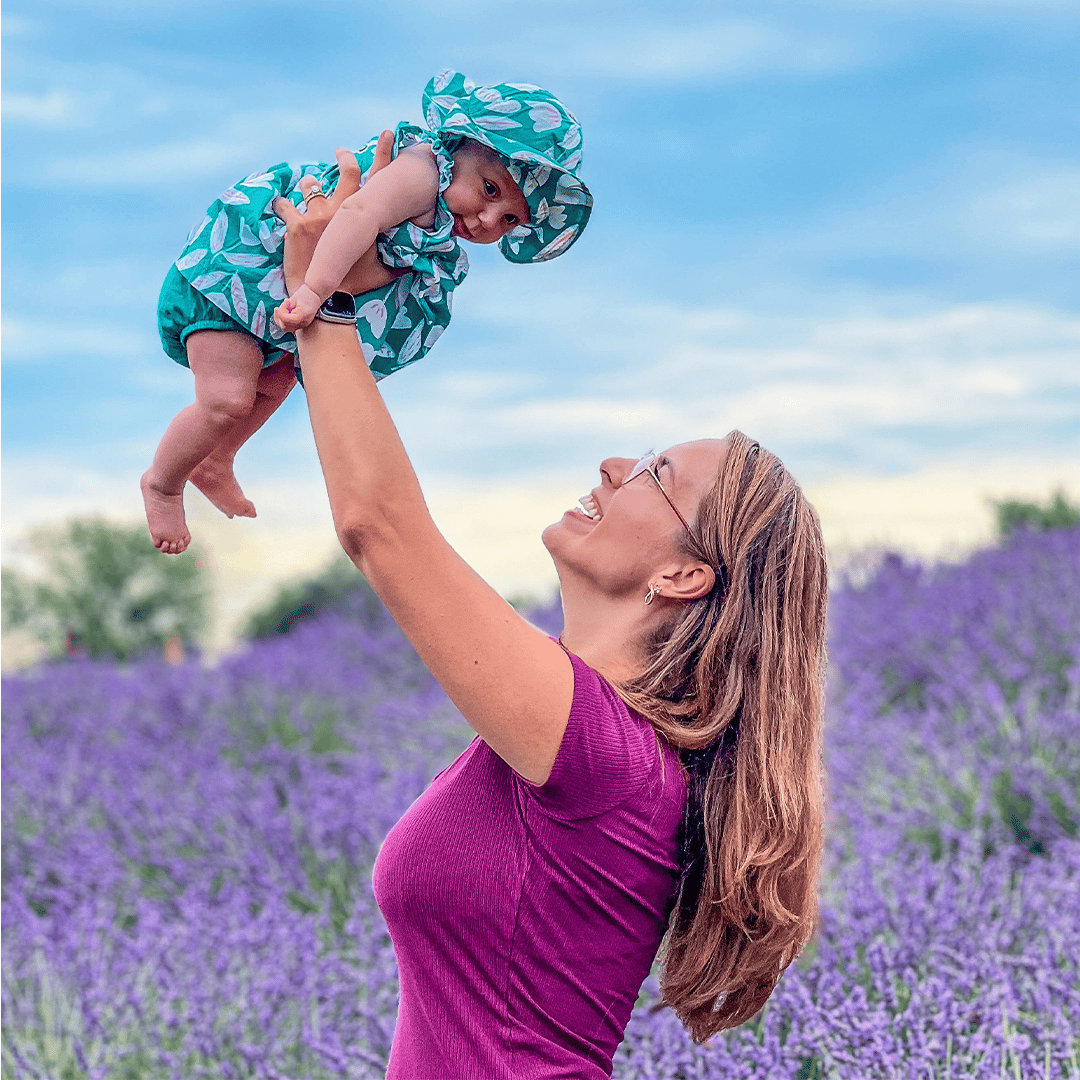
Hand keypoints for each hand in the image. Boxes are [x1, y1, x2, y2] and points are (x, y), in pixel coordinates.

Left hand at [273, 131, 394, 301]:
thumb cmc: (356, 287)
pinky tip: (280, 206)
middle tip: (341, 151)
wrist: (327, 299)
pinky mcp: (297, 225)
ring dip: (308, 184)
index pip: (379, 179)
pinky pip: (284, 205)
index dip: (386, 153)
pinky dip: (282, 205)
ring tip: (306, 184)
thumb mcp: (384, 272)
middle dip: (345, 158)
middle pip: (346, 171)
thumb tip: (420, 262)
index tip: (389, 135)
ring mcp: (319, 215)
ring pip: (310, 185)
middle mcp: (343, 210)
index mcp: (365, 218)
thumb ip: (400, 262)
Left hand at [273, 283, 321, 331]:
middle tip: (284, 304)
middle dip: (280, 315)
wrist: (314, 295)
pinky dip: (282, 319)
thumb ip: (286, 306)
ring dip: (280, 317)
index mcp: (303, 315)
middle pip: (285, 326)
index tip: (285, 302)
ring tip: (285, 307)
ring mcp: (301, 325)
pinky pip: (287, 326)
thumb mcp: (295, 298)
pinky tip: (286, 311)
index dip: (281, 313)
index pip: (287, 321)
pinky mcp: (298, 324)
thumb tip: (278, 311)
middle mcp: (303, 323)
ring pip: (284, 327)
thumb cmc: (306, 294)